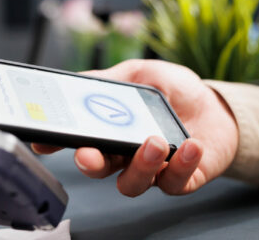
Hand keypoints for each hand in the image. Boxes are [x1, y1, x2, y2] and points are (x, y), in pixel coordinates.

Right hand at [33, 60, 238, 196]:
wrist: (214, 105)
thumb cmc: (176, 91)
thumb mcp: (140, 75)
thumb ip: (112, 81)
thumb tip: (78, 81)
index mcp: (113, 132)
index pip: (82, 141)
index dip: (60, 144)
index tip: (44, 141)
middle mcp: (127, 155)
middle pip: (100, 169)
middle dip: (90, 164)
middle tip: (88, 153)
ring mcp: (153, 170)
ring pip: (132, 183)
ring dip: (140, 165)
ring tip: (154, 141)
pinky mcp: (181, 178)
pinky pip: (174, 183)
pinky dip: (181, 166)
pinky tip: (190, 146)